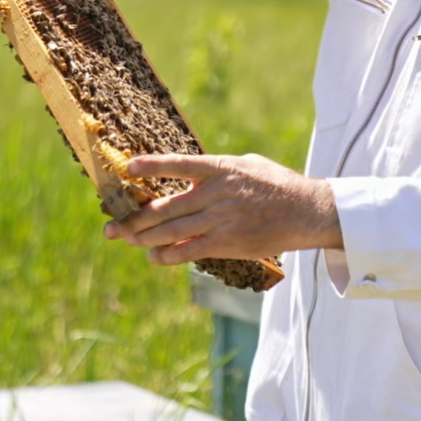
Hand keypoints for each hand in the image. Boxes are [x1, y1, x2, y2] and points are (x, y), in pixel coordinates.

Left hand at [105, 153, 342, 265]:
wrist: (308, 211)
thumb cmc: (278, 185)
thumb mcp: (249, 164)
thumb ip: (218, 169)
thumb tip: (191, 174)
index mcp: (222, 168)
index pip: (180, 164)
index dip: (152, 165)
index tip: (127, 167)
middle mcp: (218, 193)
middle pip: (166, 206)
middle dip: (135, 217)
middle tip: (113, 225)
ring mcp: (222, 219)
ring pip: (173, 230)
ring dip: (145, 238)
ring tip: (126, 240)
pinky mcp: (228, 243)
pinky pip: (191, 250)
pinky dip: (169, 255)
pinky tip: (154, 256)